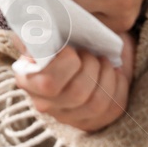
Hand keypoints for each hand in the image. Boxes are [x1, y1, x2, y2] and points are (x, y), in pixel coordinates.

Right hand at [12, 35, 136, 132]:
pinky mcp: (90, 121)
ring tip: (103, 61)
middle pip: (78, 94)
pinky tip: (114, 73)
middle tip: (90, 52)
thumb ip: (39, 28)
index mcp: (28, 79)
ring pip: (97, 104)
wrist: (82, 45)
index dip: (68, 62)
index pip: (50, 82)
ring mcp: (67, 116)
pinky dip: (119, 86)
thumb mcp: (48, 27)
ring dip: (107, 75)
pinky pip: (113, 108)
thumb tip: (36, 26)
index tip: (71, 47)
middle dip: (91, 66)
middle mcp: (44, 103)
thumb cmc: (64, 35)